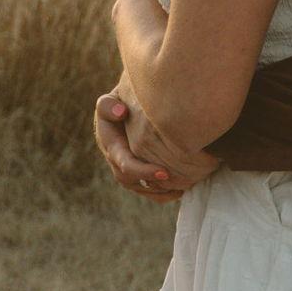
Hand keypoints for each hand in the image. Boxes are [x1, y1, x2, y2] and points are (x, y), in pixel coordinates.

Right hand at [94, 75, 214, 199]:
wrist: (130, 101)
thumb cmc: (124, 97)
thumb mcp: (113, 98)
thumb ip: (110, 105)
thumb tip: (120, 112)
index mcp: (109, 143)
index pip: (124, 163)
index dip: (143, 171)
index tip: (165, 172)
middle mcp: (115, 158)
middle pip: (130, 179)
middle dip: (152, 182)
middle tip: (176, 181)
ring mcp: (125, 165)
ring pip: (139, 187)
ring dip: (158, 190)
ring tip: (182, 188)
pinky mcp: (136, 169)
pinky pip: (148, 189)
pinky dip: (162, 192)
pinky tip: (181, 190)